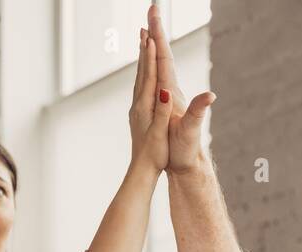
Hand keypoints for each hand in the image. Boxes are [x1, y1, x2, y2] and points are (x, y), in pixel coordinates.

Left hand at [128, 26, 173, 174]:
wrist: (142, 171)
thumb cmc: (154, 155)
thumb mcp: (160, 133)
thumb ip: (163, 111)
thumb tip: (165, 91)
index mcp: (145, 107)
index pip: (148, 76)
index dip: (150, 56)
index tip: (151, 37)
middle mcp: (138, 106)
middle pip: (141, 73)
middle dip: (144, 51)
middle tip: (143, 30)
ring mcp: (137, 110)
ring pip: (139, 79)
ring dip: (142, 61)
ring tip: (142, 45)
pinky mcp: (139, 116)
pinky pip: (140, 89)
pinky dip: (142, 76)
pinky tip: (143, 75)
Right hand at [147, 2, 213, 174]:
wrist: (188, 163)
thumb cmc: (186, 149)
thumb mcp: (192, 130)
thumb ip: (198, 112)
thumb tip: (210, 96)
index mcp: (172, 92)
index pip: (164, 57)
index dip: (158, 36)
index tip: (153, 14)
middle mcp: (172, 90)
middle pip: (163, 54)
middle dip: (157, 30)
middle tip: (152, 7)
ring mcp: (169, 96)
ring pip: (159, 63)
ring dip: (154, 44)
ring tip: (148, 27)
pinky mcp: (166, 103)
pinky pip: (156, 76)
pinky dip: (152, 63)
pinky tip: (150, 60)